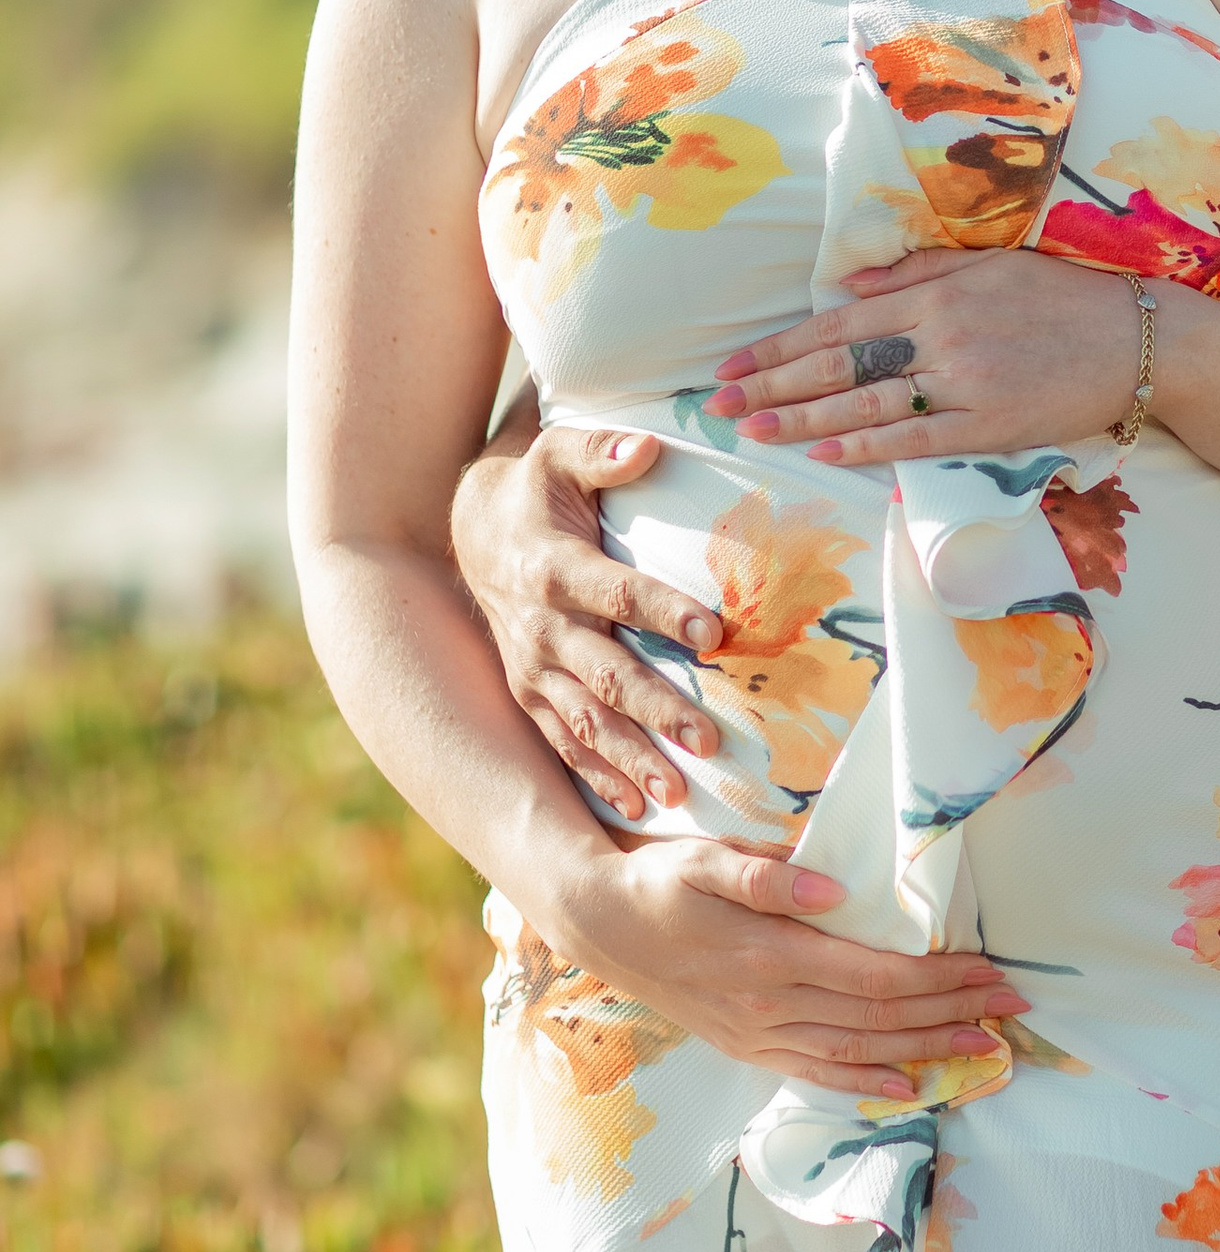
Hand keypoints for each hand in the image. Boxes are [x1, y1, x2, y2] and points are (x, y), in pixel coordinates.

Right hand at [452, 421, 727, 825]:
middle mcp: (541, 626)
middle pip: (606, 673)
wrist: (474, 532)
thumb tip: (648, 443)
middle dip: (657, 709)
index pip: (616, 593)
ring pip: (586, 720)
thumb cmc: (535, 489)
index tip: (714, 632)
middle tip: (711, 739)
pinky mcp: (530, 693)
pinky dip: (596, 775)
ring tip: (679, 792)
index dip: (663, 612)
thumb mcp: (558, 454)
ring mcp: (533, 667)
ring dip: (631, 757)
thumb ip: (602, 450)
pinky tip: (634, 807)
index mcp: (553, 568)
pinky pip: (564, 741)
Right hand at [545, 833, 1026, 1100]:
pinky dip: (863, 1084)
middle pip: (879, 1017)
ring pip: (856, 1051)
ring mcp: (756, 1034)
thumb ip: (767, 875)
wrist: (595, 923)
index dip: (940, 977)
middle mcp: (768, 1006)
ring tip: (983, 1049)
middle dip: (952, 1013)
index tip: (991, 969)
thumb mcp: (704, 859)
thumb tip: (835, 891)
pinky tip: (905, 1089)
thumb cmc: (657, 881)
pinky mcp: (745, 1047)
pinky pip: (814, 1073)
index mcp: (769, 955)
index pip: (875, 975)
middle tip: (1012, 1007)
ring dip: (924, 1051)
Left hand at [705, 243, 1147, 465]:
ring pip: (867, 402)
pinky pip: (915, 439)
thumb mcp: (990, 265)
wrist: (1137, 340)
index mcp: (937, 291)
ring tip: (754, 428)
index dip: (784, 344)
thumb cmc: (1064, 299)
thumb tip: (850, 280)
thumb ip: (919, 270)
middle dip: (775, 383)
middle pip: (841, 361)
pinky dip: (866, 447)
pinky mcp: (990, 425)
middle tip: (722, 401)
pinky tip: (824, 453)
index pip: (841, 320)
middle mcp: (942, 332)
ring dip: (803, 418)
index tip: (739, 363)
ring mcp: (965, 381)